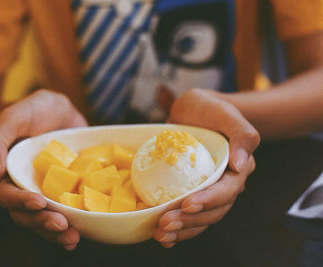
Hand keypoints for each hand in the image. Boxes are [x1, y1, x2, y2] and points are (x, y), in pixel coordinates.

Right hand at [0, 89, 87, 249]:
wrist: (63, 110)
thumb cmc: (35, 109)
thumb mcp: (15, 115)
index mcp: (7, 173)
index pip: (5, 195)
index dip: (19, 202)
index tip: (39, 201)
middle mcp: (24, 186)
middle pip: (25, 213)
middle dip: (41, 222)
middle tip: (61, 225)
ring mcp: (45, 191)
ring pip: (43, 218)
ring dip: (55, 232)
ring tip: (71, 237)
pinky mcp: (65, 192)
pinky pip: (64, 213)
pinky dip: (70, 226)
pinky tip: (79, 236)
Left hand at [154, 88, 259, 247]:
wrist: (192, 112)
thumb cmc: (209, 109)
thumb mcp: (223, 111)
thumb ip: (241, 133)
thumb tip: (241, 163)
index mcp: (237, 169)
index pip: (227, 191)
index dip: (208, 201)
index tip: (187, 205)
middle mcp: (225, 185)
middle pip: (213, 211)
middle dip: (190, 221)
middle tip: (165, 224)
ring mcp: (208, 192)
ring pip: (200, 219)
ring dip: (181, 230)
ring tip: (160, 234)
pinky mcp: (191, 194)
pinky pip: (188, 216)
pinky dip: (177, 230)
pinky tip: (162, 237)